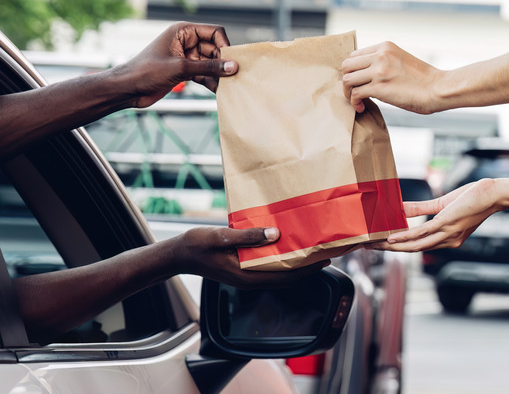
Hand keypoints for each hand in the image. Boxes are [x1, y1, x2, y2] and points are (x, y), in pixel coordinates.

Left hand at [113, 22, 238, 108]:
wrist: (128, 89)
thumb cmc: (147, 71)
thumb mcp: (181, 68)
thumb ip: (209, 67)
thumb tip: (232, 66)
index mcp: (183, 32)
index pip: (214, 32)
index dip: (225, 45)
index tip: (232, 61)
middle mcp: (186, 42)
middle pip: (215, 49)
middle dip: (223, 62)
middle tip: (234, 77)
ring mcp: (186, 57)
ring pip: (211, 64)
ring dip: (219, 75)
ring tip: (228, 87)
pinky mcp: (185, 72)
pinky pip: (205, 74)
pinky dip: (212, 82)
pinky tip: (219, 92)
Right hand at [166, 226, 327, 288]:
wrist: (179, 254)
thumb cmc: (198, 245)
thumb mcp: (222, 237)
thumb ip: (248, 237)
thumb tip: (275, 234)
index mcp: (247, 276)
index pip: (285, 276)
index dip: (307, 270)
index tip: (324, 260)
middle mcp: (250, 279)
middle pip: (286, 277)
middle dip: (306, 268)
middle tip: (324, 253)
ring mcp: (247, 276)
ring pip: (278, 273)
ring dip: (295, 263)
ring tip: (310, 249)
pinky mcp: (243, 270)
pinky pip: (268, 267)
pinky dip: (281, 259)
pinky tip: (287, 246)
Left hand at [341, 42, 442, 113]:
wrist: (438, 88)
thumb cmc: (424, 80)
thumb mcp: (401, 60)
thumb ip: (385, 62)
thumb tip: (368, 75)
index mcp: (385, 47)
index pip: (355, 54)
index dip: (353, 70)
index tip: (357, 81)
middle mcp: (380, 55)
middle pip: (347, 65)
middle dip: (347, 80)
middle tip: (353, 92)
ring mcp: (378, 71)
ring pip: (347, 80)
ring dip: (348, 93)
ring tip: (357, 101)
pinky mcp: (379, 87)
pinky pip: (355, 94)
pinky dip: (354, 102)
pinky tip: (361, 107)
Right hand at [368, 179, 500, 251]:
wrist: (493, 195)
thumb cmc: (473, 198)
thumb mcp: (443, 204)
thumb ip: (421, 208)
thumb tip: (401, 208)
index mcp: (448, 239)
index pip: (419, 246)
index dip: (399, 248)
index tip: (381, 245)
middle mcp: (447, 241)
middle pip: (413, 249)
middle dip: (390, 250)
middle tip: (370, 248)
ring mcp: (447, 234)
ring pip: (415, 245)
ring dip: (393, 247)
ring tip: (375, 245)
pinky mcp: (446, 223)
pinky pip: (421, 233)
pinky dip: (405, 237)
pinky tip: (391, 238)